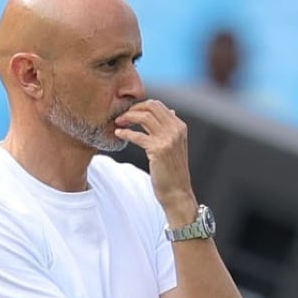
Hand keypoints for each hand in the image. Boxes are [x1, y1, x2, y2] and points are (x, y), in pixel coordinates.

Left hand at [114, 100, 197, 223]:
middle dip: (133, 108)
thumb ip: (171, 128)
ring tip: (118, 123)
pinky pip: (137, 136)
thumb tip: (169, 110)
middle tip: (122, 116)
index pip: (158, 105)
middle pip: (151, 106)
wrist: (177, 192)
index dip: (140, 106)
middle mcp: (176, 130)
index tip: (129, 112)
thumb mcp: (176, 145)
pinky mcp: (158, 149)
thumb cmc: (172, 170)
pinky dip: (125, 133)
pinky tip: (118, 134)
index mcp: (180, 126)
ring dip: (128, 117)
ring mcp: (168, 139)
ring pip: (144, 117)